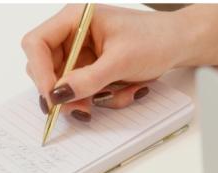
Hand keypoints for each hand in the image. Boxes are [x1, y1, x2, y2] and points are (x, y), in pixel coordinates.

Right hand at [22, 4, 184, 120]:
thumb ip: (87, 80)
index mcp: (74, 19)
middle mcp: (72, 35)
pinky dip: (100, 98)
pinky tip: (123, 89)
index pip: (37, 44)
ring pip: (63, 86)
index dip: (39, 71)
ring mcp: (80, 54)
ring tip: (115, 94)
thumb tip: (58, 95)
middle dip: (64, 92)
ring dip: (86, 98)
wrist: (180, 44)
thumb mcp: (120, 61)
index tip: (53, 95)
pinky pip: (82, 92)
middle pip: (45, 69)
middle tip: (81, 107)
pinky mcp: (90, 70)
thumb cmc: (156, 39)